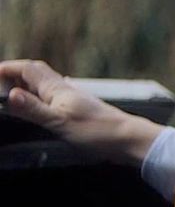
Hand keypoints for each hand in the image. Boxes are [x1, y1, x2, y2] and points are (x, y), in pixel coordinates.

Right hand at [0, 59, 162, 165]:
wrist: (130, 139)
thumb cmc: (98, 131)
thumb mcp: (60, 122)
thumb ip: (34, 109)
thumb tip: (11, 94)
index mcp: (58, 89)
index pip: (29, 69)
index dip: (9, 67)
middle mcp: (66, 89)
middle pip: (37, 73)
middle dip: (16, 73)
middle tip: (0, 81)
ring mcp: (75, 98)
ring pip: (47, 83)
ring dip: (29, 83)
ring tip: (15, 89)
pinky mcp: (82, 109)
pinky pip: (57, 95)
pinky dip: (44, 94)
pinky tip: (47, 99)